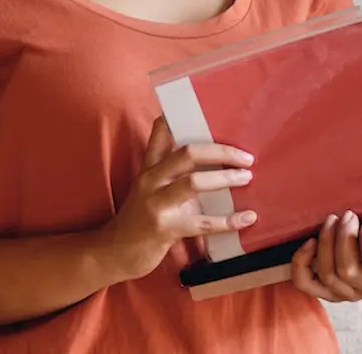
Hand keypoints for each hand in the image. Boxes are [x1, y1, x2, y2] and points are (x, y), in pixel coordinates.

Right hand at [98, 117, 256, 282]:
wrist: (114, 252)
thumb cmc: (140, 216)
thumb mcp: (149, 186)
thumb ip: (169, 167)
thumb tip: (203, 153)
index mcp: (150, 166)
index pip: (162, 132)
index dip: (181, 117)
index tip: (208, 109)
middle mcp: (151, 179)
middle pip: (187, 153)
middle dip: (220, 152)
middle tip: (246, 157)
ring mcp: (156, 203)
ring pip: (194, 183)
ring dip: (225, 179)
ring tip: (246, 178)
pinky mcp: (164, 228)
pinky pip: (201, 223)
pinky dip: (228, 221)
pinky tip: (247, 218)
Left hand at [290, 210, 361, 302]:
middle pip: (348, 272)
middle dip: (344, 240)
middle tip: (347, 214)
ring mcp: (342, 288)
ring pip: (328, 274)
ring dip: (327, 243)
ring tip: (333, 219)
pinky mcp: (321, 284)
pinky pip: (306, 282)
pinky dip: (302, 263)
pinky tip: (310, 242)